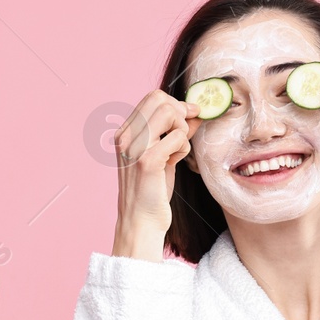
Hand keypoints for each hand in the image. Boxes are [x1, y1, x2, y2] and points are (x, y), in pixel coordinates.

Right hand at [111, 90, 196, 259]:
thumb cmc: (151, 191)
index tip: (190, 116)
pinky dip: (183, 148)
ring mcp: (134, 148)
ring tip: (177, 150)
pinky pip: (178, 137)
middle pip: (160, 99)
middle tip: (186, 133)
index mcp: (125, 134)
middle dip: (180, 113)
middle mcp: (125, 137)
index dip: (176, 103)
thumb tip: (195, 111)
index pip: (152, 97)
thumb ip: (175, 132)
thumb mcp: (163, 155)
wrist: (141, 222)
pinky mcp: (147, 161)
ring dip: (182, 129)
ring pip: (169, 112)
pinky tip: (174, 162)